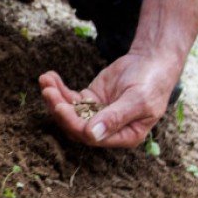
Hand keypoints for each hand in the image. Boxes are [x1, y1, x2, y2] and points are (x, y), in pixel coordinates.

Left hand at [39, 51, 182, 147]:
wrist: (153, 61)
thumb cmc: (152, 82)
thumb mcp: (138, 100)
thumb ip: (115, 117)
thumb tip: (92, 135)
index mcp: (124, 136)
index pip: (91, 137)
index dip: (73, 124)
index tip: (60, 107)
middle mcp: (108, 129)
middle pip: (75, 126)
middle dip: (59, 109)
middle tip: (48, 91)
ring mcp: (96, 114)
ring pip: (69, 112)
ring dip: (55, 98)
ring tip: (45, 80)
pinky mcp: (90, 100)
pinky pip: (70, 98)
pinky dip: (58, 88)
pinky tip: (49, 77)